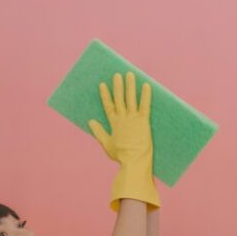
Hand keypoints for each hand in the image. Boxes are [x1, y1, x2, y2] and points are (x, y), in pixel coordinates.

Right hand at [88, 72, 159, 211]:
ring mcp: (133, 119)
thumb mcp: (107, 144)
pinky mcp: (144, 122)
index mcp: (114, 124)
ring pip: (131, 99)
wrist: (133, 161)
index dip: (105, 95)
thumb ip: (98, 132)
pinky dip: (146, 95)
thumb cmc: (121, 156)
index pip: (108, 106)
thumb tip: (90, 122)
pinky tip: (146, 85)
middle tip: (117, 75)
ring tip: (130, 74)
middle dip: (118, 86)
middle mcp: (123, 118)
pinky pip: (145, 105)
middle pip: (119, 99)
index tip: (103, 84)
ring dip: (130, 86)